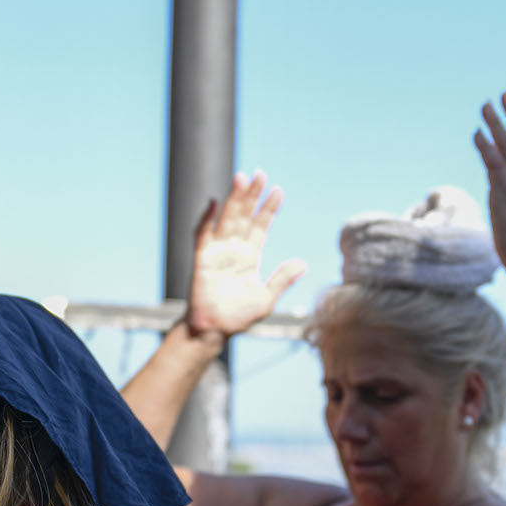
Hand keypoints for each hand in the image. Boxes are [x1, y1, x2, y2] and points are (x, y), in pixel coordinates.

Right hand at [185, 172, 305, 337]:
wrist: (215, 330)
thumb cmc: (238, 317)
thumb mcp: (266, 298)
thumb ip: (282, 279)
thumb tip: (303, 263)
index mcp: (249, 256)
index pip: (260, 226)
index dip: (268, 209)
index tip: (278, 191)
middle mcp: (234, 249)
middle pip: (244, 216)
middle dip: (252, 196)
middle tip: (260, 174)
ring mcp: (218, 252)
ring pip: (227, 219)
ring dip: (234, 200)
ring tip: (242, 179)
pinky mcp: (202, 259)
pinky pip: (203, 234)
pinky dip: (207, 219)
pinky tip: (215, 203)